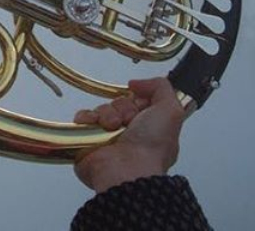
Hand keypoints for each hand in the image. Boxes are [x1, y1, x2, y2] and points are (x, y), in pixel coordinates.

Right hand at [73, 77, 184, 192]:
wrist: (126, 171)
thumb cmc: (151, 149)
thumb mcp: (171, 112)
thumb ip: (161, 88)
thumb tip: (137, 83)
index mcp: (149, 130)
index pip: (137, 102)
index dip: (138, 101)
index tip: (141, 108)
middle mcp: (129, 134)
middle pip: (118, 104)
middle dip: (122, 108)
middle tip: (127, 122)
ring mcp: (108, 138)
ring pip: (101, 109)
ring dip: (106, 114)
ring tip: (112, 128)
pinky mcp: (88, 141)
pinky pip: (83, 118)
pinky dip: (87, 119)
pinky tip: (96, 127)